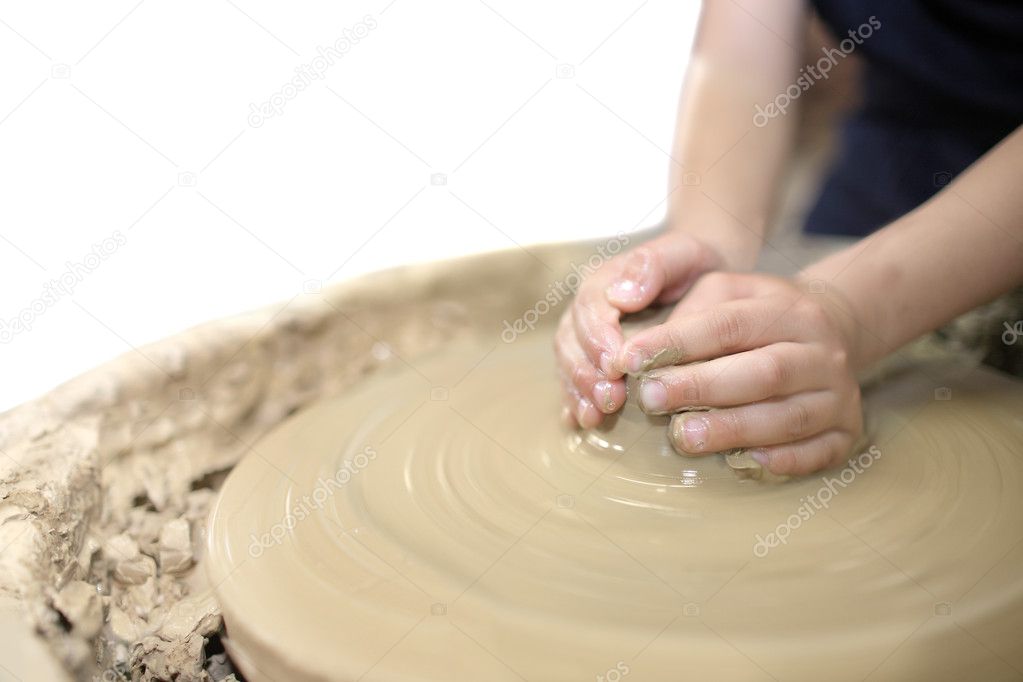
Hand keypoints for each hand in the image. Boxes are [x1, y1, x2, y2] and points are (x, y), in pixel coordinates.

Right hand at [555, 232, 725, 427]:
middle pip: (571, 339)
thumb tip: (621, 296)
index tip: (615, 365)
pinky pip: (574, 379)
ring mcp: (586, 335)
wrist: (700, 275)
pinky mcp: (593, 359)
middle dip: (585, 372)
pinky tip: (582, 422)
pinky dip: (575, 400)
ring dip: (578, 390)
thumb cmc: (694, 265)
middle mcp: (588, 309)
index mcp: (605, 281)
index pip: (590, 308)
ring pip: (568, 362)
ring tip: (594, 416)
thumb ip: (653, 264)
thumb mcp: (683, 252)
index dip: (597, 338)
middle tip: (608, 400)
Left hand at [615, 272, 863, 475]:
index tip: (630, 358)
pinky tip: (744, 462)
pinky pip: (819, 452)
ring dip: (732, 429)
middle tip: (651, 399)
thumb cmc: (759, 315)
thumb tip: (641, 346)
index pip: (729, 324)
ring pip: (787, 417)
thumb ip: (689, 309)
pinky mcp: (847, 430)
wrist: (837, 331)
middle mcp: (820, 352)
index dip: (678, 341)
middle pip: (762, 373)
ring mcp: (838, 394)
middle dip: (701, 388)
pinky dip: (783, 460)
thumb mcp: (727, 290)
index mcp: (788, 311)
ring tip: (683, 436)